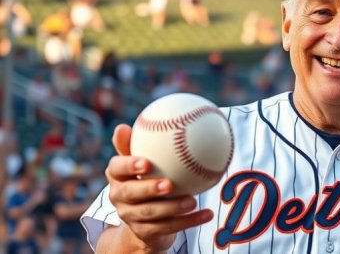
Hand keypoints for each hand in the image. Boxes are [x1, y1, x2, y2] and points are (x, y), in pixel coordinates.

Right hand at [105, 124, 213, 251]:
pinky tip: (208, 213)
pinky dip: (190, 221)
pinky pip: (170, 228)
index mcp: (116, 176)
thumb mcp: (141, 158)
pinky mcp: (146, 233)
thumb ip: (137, 142)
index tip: (146, 162)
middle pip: (131, 194)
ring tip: (192, 200)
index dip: (128, 166)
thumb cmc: (145, 176)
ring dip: (174, 208)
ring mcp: (131, 217)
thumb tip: (127, 123)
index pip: (116, 169)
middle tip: (169, 184)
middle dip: (149, 189)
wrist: (143, 217)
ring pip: (151, 214)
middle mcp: (119, 197)